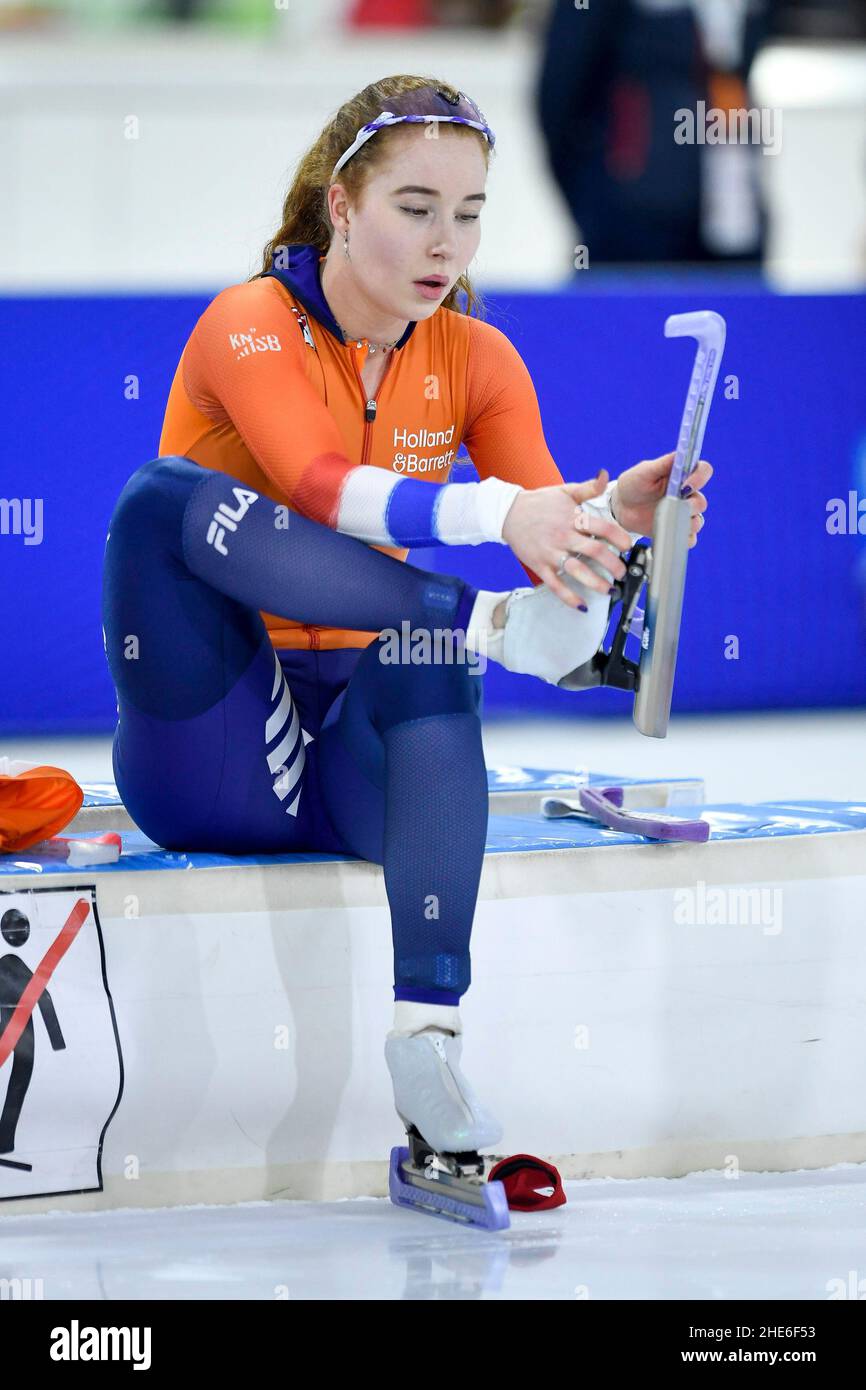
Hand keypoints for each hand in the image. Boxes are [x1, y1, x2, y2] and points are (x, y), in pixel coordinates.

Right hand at [501, 470, 634, 607]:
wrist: (508, 513)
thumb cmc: (538, 503)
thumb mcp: (565, 491)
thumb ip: (588, 487)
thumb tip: (605, 475)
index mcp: (573, 518)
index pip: (602, 527)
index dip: (619, 537)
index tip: (628, 545)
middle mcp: (564, 536)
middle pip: (594, 551)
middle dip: (613, 564)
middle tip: (622, 572)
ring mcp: (551, 553)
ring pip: (577, 571)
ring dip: (596, 583)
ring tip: (609, 590)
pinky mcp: (540, 565)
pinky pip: (556, 585)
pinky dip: (569, 597)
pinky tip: (581, 605)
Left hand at [612, 452, 712, 547]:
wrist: (621, 507)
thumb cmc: (634, 484)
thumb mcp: (645, 470)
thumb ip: (664, 463)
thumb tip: (681, 453)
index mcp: (683, 476)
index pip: (704, 471)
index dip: (700, 477)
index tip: (686, 485)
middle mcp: (687, 495)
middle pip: (701, 502)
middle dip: (689, 505)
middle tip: (671, 505)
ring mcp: (683, 514)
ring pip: (697, 522)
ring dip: (685, 523)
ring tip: (666, 520)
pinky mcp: (677, 531)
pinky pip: (689, 539)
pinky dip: (681, 539)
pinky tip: (668, 533)